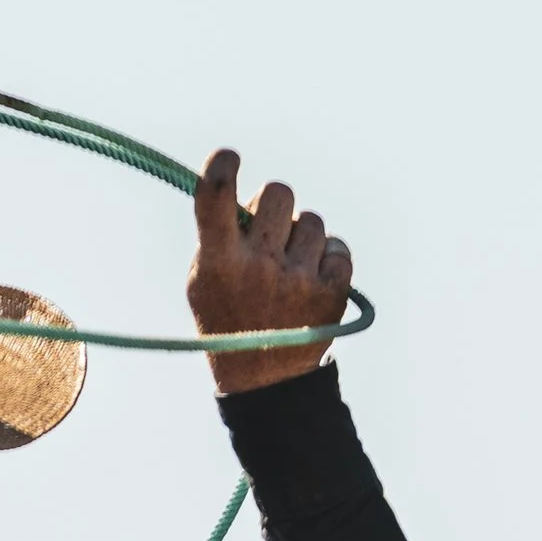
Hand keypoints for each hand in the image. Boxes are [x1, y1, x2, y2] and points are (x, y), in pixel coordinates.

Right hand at [188, 149, 354, 393]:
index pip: (215, 197)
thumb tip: (244, 192)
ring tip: (287, 271)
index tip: (228, 158)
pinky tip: (310, 284)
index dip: (221, 166)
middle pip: (277, 192)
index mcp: (217, 263)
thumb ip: (219, 236)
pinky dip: (325, 260)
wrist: (266, 382)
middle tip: (265, 233)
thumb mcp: (205, 281)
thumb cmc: (229, 317)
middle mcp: (257, 267)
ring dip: (299, 238)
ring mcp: (297, 278)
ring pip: (310, 220)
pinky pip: (336, 246)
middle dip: (273, 206)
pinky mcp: (332, 289)